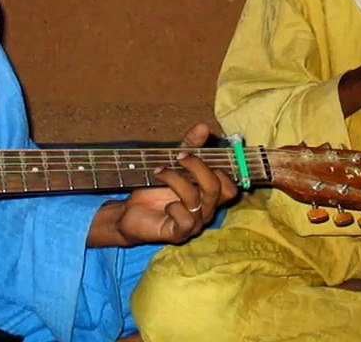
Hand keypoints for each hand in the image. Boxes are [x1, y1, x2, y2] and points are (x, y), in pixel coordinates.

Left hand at [108, 124, 238, 246]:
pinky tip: (164, 205)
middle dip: (197, 168)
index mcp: (209, 194)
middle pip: (217, 189)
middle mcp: (206, 210)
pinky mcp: (180, 234)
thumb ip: (190, 147)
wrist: (130, 212)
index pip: (230, 186)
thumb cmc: (155, 189)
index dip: (218, 169)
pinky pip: (187, 221)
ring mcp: (195, 223)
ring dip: (175, 180)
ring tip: (159, 171)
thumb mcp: (173, 164)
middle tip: (178, 157)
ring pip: (197, 200)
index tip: (193, 152)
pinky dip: (174, 208)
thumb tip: (204, 127)